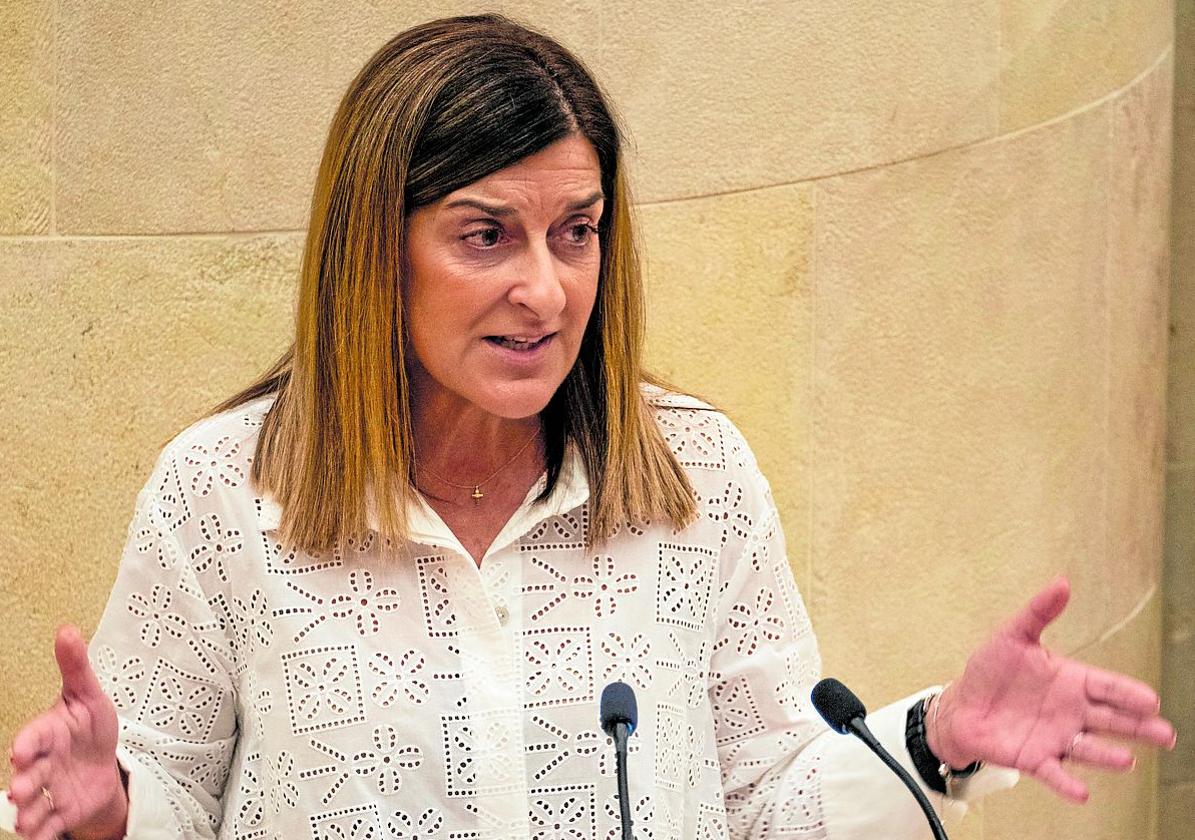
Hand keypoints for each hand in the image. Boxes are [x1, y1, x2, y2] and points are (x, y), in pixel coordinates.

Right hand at [7, 625, 128, 839]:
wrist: (103, 761)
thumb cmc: (90, 726)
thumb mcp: (89, 695)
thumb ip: (75, 666)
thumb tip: (67, 630)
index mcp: (49, 733)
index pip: (34, 737)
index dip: (28, 744)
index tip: (21, 752)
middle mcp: (45, 763)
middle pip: (31, 774)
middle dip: (24, 783)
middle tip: (21, 790)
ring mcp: (52, 789)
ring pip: (35, 804)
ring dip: (28, 814)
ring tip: (25, 823)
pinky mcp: (63, 810)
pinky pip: (52, 825)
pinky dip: (46, 834)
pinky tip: (39, 839)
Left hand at [927, 577, 1175, 802]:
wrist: (962, 704)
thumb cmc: (991, 669)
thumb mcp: (1012, 635)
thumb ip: (1038, 612)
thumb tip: (1062, 583)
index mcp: (1071, 681)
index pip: (1107, 686)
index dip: (1127, 693)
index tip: (1151, 699)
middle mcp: (1071, 712)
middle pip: (1110, 720)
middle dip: (1138, 727)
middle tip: (1165, 734)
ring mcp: (1056, 738)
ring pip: (1088, 748)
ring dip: (1106, 755)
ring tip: (1126, 760)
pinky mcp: (1034, 758)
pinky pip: (1054, 772)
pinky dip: (1067, 783)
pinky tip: (1082, 794)